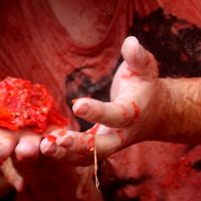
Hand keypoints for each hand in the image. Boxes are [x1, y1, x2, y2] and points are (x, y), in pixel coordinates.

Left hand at [39, 36, 160, 161]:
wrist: (155, 113)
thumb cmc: (145, 85)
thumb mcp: (145, 68)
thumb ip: (137, 57)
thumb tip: (131, 42)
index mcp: (133, 112)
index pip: (116, 115)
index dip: (97, 111)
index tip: (76, 104)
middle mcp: (122, 133)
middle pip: (102, 146)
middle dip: (80, 145)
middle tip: (59, 140)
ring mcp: (110, 144)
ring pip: (89, 157)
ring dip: (66, 155)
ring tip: (45, 147)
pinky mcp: (98, 148)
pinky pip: (81, 158)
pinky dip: (63, 156)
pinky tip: (44, 148)